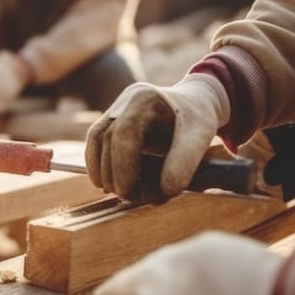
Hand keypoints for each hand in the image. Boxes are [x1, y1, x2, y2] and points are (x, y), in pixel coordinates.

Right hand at [85, 74, 229, 202]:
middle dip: (112, 172)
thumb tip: (166, 190)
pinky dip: (98, 165)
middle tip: (127, 195)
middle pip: (106, 139)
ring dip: (101, 171)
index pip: (125, 133)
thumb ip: (186, 162)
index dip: (122, 165)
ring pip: (95, 141)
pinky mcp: (110, 120)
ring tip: (119, 191)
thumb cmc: (197, 120)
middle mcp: (126, 100)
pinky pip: (95, 143)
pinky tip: (109, 184)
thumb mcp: (200, 137)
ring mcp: (115, 108)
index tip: (128, 191)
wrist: (193, 103)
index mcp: (147, 99)